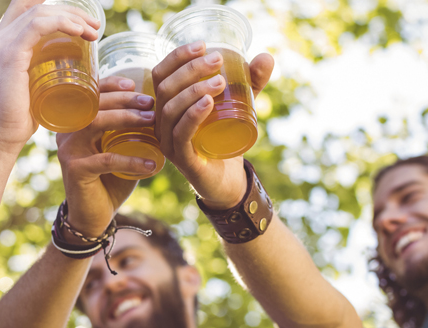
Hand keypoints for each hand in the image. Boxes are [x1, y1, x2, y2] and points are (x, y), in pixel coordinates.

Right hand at [0, 0, 100, 154]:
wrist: (1, 136)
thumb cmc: (20, 118)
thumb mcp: (32, 86)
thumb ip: (43, 73)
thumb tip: (69, 72)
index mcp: (3, 43)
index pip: (26, 8)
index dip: (54, 7)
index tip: (82, 20)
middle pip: (37, 8)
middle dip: (70, 11)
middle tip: (95, 27)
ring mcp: (2, 45)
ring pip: (39, 14)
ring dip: (72, 17)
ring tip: (94, 32)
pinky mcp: (10, 55)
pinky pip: (36, 26)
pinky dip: (60, 22)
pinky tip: (79, 30)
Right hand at [57, 76, 156, 238]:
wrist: (94, 215)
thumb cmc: (110, 178)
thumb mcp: (120, 149)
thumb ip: (130, 129)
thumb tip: (159, 106)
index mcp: (76, 122)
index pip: (90, 94)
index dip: (112, 85)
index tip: (136, 83)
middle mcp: (67, 132)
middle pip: (94, 104)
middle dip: (124, 99)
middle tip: (150, 102)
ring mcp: (68, 150)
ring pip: (96, 123)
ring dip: (126, 119)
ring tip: (151, 121)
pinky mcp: (75, 170)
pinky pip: (106, 160)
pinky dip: (131, 161)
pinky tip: (151, 165)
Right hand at [153, 42, 273, 208]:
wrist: (230, 181)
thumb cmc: (226, 140)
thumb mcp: (239, 106)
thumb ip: (250, 83)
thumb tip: (266, 57)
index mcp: (168, 106)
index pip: (161, 74)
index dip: (177, 57)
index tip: (203, 45)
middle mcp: (162, 123)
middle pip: (165, 88)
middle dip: (190, 70)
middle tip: (217, 60)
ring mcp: (169, 142)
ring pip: (171, 110)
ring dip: (194, 90)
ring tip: (220, 81)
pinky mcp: (183, 159)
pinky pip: (181, 134)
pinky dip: (193, 115)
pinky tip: (208, 102)